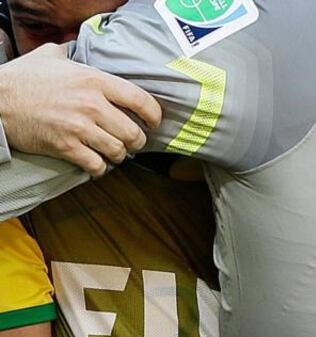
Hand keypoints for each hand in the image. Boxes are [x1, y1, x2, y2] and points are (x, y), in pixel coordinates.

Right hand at [0, 43, 161, 176]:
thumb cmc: (23, 78)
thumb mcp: (51, 56)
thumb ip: (72, 54)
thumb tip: (78, 50)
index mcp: (95, 81)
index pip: (142, 101)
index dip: (154, 116)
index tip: (152, 122)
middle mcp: (92, 105)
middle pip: (134, 133)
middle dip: (136, 142)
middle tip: (130, 142)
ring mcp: (79, 128)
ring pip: (118, 152)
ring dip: (117, 156)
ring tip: (112, 152)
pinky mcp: (66, 147)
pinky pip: (97, 165)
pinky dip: (99, 168)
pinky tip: (96, 163)